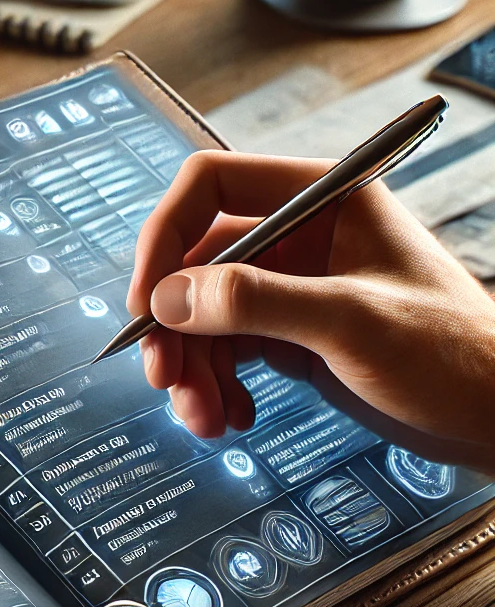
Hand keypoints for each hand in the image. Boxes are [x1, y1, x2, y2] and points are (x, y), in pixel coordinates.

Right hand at [126, 151, 494, 472]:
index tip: (146, 302)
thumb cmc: (452, 356)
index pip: (213, 186)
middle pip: (198, 265)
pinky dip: (218, 386)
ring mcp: (292, 288)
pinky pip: (227, 351)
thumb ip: (258, 303)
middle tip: (166, 380)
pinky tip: (236, 416)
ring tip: (207, 419)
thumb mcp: (351, 323)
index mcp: (322, 199)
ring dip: (194, 369)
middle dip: (177, 328)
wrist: (493, 416)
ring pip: (206, 316)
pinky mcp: (290, 335)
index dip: (166, 237)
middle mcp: (299, 237)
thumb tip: (168, 298)